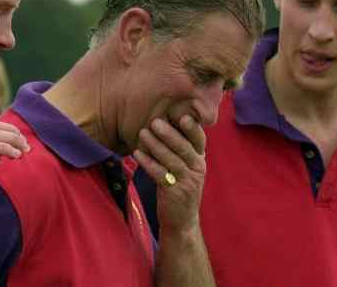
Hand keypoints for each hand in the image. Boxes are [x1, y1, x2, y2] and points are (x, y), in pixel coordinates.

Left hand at [133, 115, 205, 234]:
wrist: (181, 221)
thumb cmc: (179, 189)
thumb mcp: (185, 169)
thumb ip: (180, 150)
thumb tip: (165, 124)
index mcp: (200, 160)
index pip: (199, 140)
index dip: (193, 128)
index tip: (183, 116)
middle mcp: (198, 169)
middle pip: (184, 148)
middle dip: (169, 133)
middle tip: (155, 121)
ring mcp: (187, 182)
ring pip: (171, 160)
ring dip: (155, 145)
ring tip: (142, 133)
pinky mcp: (175, 192)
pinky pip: (160, 174)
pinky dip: (148, 163)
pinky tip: (137, 154)